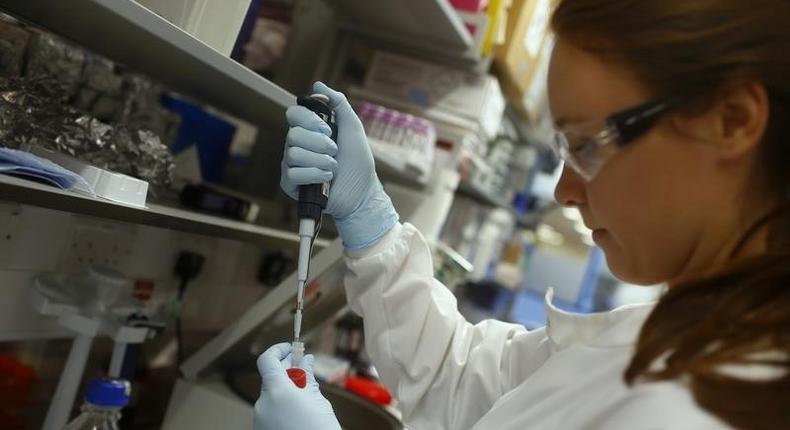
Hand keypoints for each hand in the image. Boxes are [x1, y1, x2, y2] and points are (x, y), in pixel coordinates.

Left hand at [254, 343, 340, 429]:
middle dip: (287, 372)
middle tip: (305, 369)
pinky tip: (299, 412)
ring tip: (307, 397)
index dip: (279, 350)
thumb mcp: (318, 401)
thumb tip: (305, 360)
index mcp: (276, 390)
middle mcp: (262, 403)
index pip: (267, 359)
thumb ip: (307, 378)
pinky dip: (283, 406)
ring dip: (286, 390)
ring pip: (271, 395)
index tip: (292, 349)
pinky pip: (271, 411)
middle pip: (271, 378)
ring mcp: (260, 419)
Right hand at [281, 82, 398, 248]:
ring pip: (293, 154)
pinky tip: (326, 179)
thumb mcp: (352, 128)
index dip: (308, 120)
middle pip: (292, 134)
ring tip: (333, 168)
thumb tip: (317, 85)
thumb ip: (338, 104)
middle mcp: (297, 146)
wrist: (363, 192)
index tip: (327, 129)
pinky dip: (314, 174)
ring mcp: (292, 165)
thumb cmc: (358, 162)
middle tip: (335, 151)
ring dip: (320, 160)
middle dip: (319, 143)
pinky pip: (293, 173)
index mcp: (308, 131)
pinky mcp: (290, 184)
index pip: (293, 114)